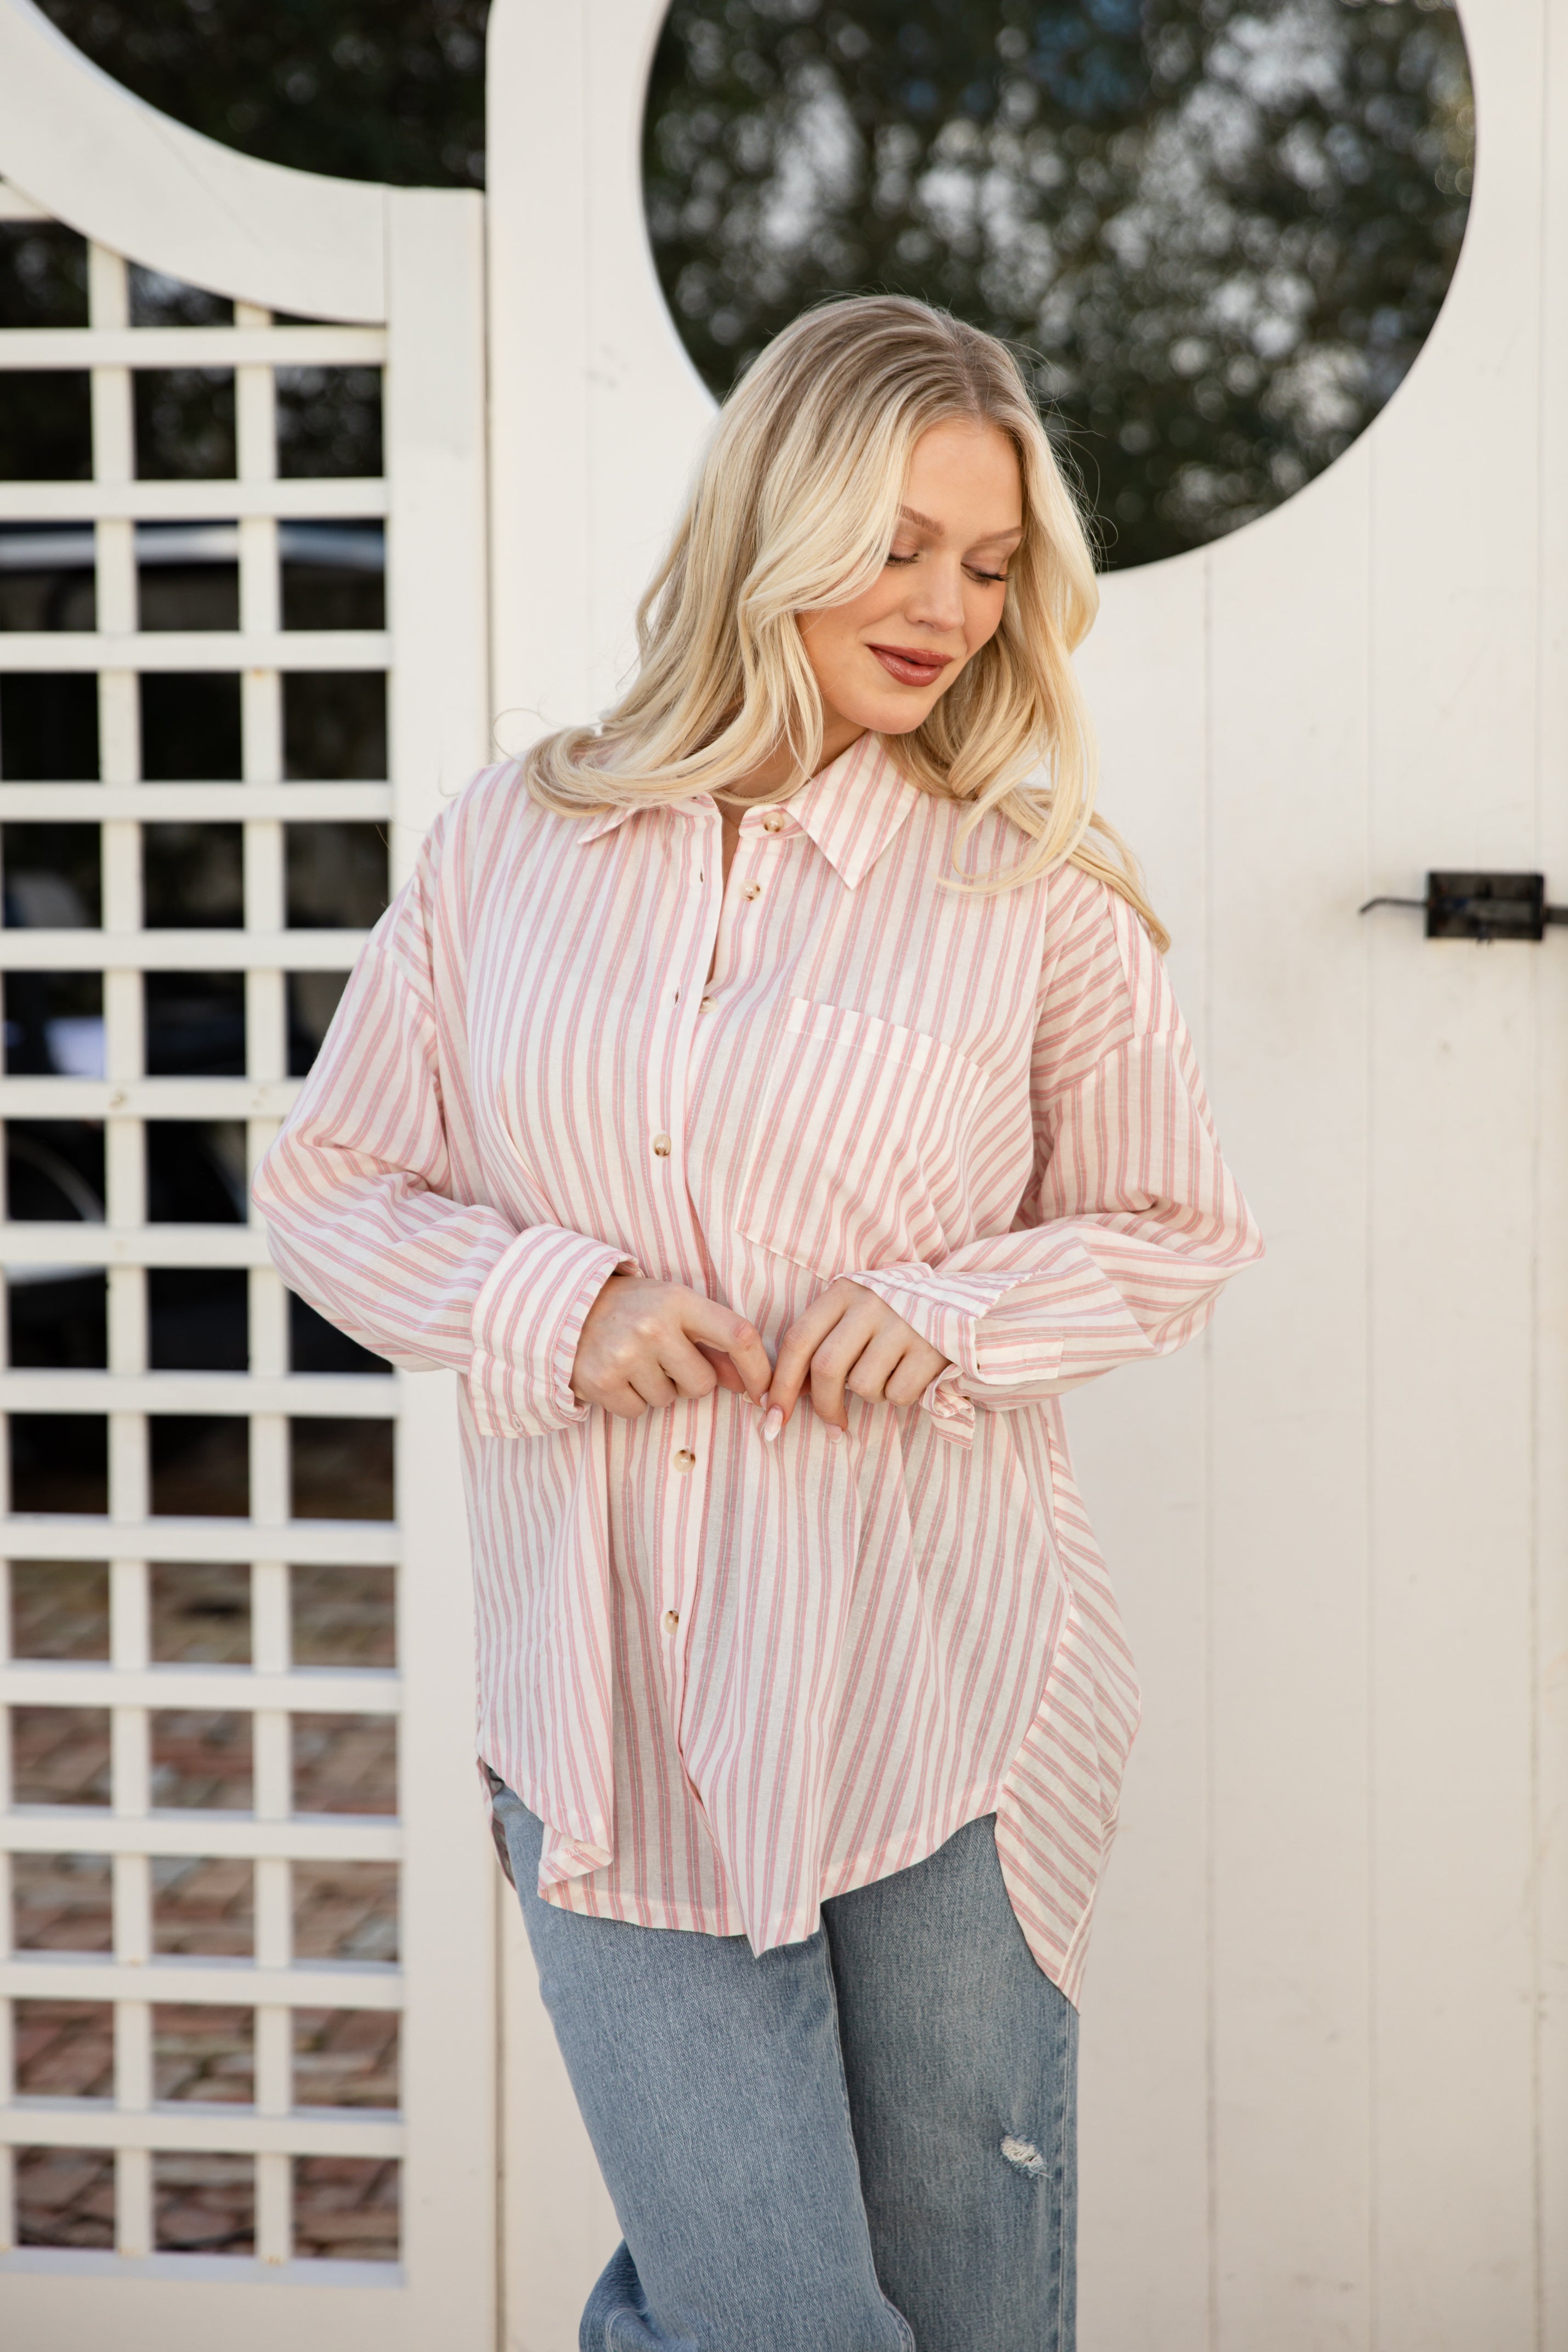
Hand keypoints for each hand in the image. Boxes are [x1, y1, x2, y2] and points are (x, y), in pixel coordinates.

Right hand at [570, 1273, 771, 1419]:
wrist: (564, 1305)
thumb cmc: (631, 1308)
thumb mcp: (673, 1310)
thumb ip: (713, 1344)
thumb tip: (748, 1384)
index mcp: (678, 1300)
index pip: (737, 1335)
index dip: (758, 1370)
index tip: (763, 1394)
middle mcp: (653, 1325)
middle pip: (702, 1383)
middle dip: (689, 1381)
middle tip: (663, 1359)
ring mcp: (625, 1354)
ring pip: (668, 1401)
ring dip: (656, 1389)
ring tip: (634, 1361)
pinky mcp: (601, 1381)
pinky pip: (638, 1412)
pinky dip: (630, 1401)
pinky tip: (616, 1374)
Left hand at [764, 1278, 949, 1438]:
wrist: (958, 1301)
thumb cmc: (892, 1315)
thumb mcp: (854, 1313)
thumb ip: (822, 1342)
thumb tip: (785, 1395)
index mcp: (844, 1291)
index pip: (798, 1340)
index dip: (780, 1383)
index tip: (771, 1415)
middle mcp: (871, 1303)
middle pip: (826, 1367)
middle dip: (823, 1405)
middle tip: (832, 1425)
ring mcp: (902, 1324)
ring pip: (863, 1386)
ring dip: (870, 1396)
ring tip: (887, 1376)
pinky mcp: (931, 1348)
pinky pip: (898, 1394)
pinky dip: (899, 1397)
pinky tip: (910, 1376)